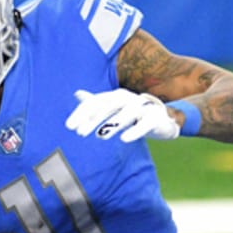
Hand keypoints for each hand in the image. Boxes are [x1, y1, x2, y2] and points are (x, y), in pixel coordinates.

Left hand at [66, 88, 180, 141]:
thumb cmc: (134, 115)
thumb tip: (77, 93)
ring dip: (113, 123)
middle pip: (109, 106)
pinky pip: (145, 123)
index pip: (96, 102)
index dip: (81, 114)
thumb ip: (97, 102)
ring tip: (100, 136)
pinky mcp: (156, 118)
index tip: (69, 127)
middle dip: (93, 119)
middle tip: (80, 134)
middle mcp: (128, 98)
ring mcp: (143, 107)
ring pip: (127, 112)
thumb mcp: (114, 108)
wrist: (163, 119)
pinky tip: (124, 139)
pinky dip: (135, 131)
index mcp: (116, 96)